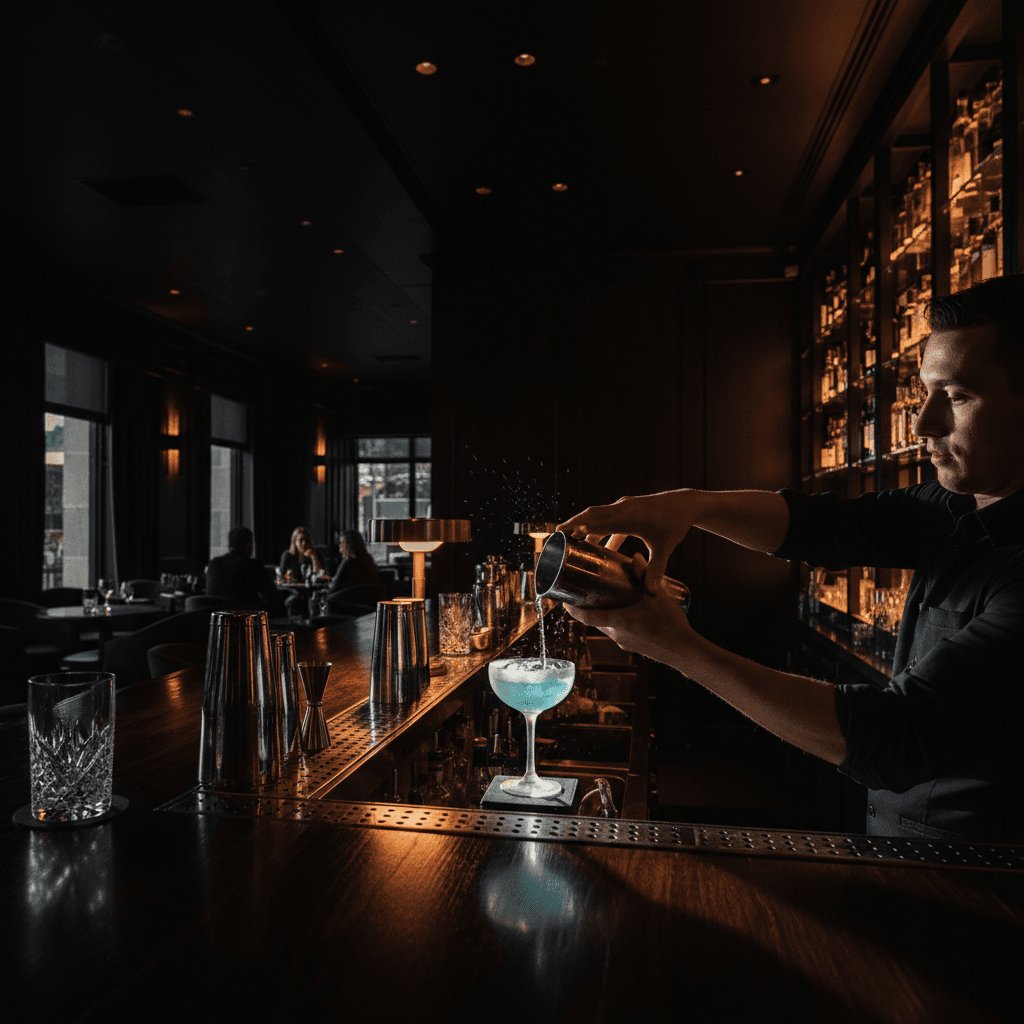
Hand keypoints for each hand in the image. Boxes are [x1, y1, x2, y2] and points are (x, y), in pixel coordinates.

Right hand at [557, 490, 697, 591]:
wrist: (684, 503)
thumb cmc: (674, 525)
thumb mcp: (664, 548)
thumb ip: (655, 570)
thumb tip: (650, 593)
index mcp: (632, 518)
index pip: (605, 523)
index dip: (587, 529)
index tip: (569, 534)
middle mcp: (624, 508)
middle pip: (592, 514)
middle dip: (573, 523)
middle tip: (555, 535)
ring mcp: (623, 505)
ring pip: (596, 513)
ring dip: (581, 524)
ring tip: (566, 536)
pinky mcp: (625, 507)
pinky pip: (605, 517)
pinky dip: (596, 527)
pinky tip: (592, 543)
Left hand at [563, 553, 698, 668]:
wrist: (685, 651)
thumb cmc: (670, 624)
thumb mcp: (657, 596)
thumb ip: (644, 575)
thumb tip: (634, 556)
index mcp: (617, 622)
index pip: (585, 617)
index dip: (571, 609)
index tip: (562, 600)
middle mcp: (616, 634)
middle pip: (593, 620)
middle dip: (586, 607)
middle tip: (583, 590)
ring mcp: (624, 642)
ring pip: (605, 626)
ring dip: (601, 614)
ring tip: (604, 598)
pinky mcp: (632, 646)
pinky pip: (617, 632)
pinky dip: (614, 621)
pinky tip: (624, 612)